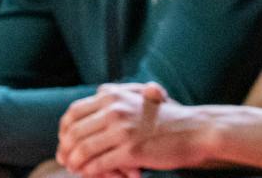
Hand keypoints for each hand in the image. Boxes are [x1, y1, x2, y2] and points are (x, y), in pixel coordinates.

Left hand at [56, 82, 207, 174]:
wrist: (197, 131)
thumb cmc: (168, 118)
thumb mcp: (139, 96)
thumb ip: (117, 96)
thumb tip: (97, 92)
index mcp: (112, 96)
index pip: (74, 112)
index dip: (64, 128)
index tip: (64, 140)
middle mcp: (114, 110)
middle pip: (75, 131)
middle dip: (65, 147)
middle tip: (63, 159)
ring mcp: (122, 131)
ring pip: (84, 149)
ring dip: (75, 161)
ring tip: (73, 168)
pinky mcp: (132, 151)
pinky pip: (101, 163)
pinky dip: (91, 170)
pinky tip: (88, 173)